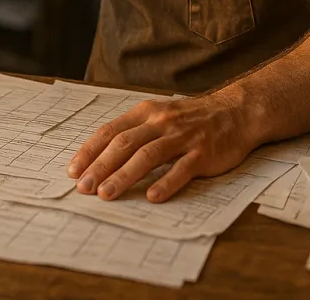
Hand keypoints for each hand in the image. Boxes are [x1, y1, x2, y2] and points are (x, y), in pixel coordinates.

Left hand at [66, 92, 257, 202]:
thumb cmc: (191, 118)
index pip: (111, 131)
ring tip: (107, 194)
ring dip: (124, 176)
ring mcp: (183, 137)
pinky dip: (165, 183)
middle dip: (101, 167)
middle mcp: (162, 122)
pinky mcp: (203, 152)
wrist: (235, 112)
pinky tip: (151, 197)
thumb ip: (135, 131)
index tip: (74, 170)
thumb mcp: (160, 114)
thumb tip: (100, 156)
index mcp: (147, 112)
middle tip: (83, 188)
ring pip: (148, 156)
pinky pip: (181, 169)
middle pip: (125, 144)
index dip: (90, 151)